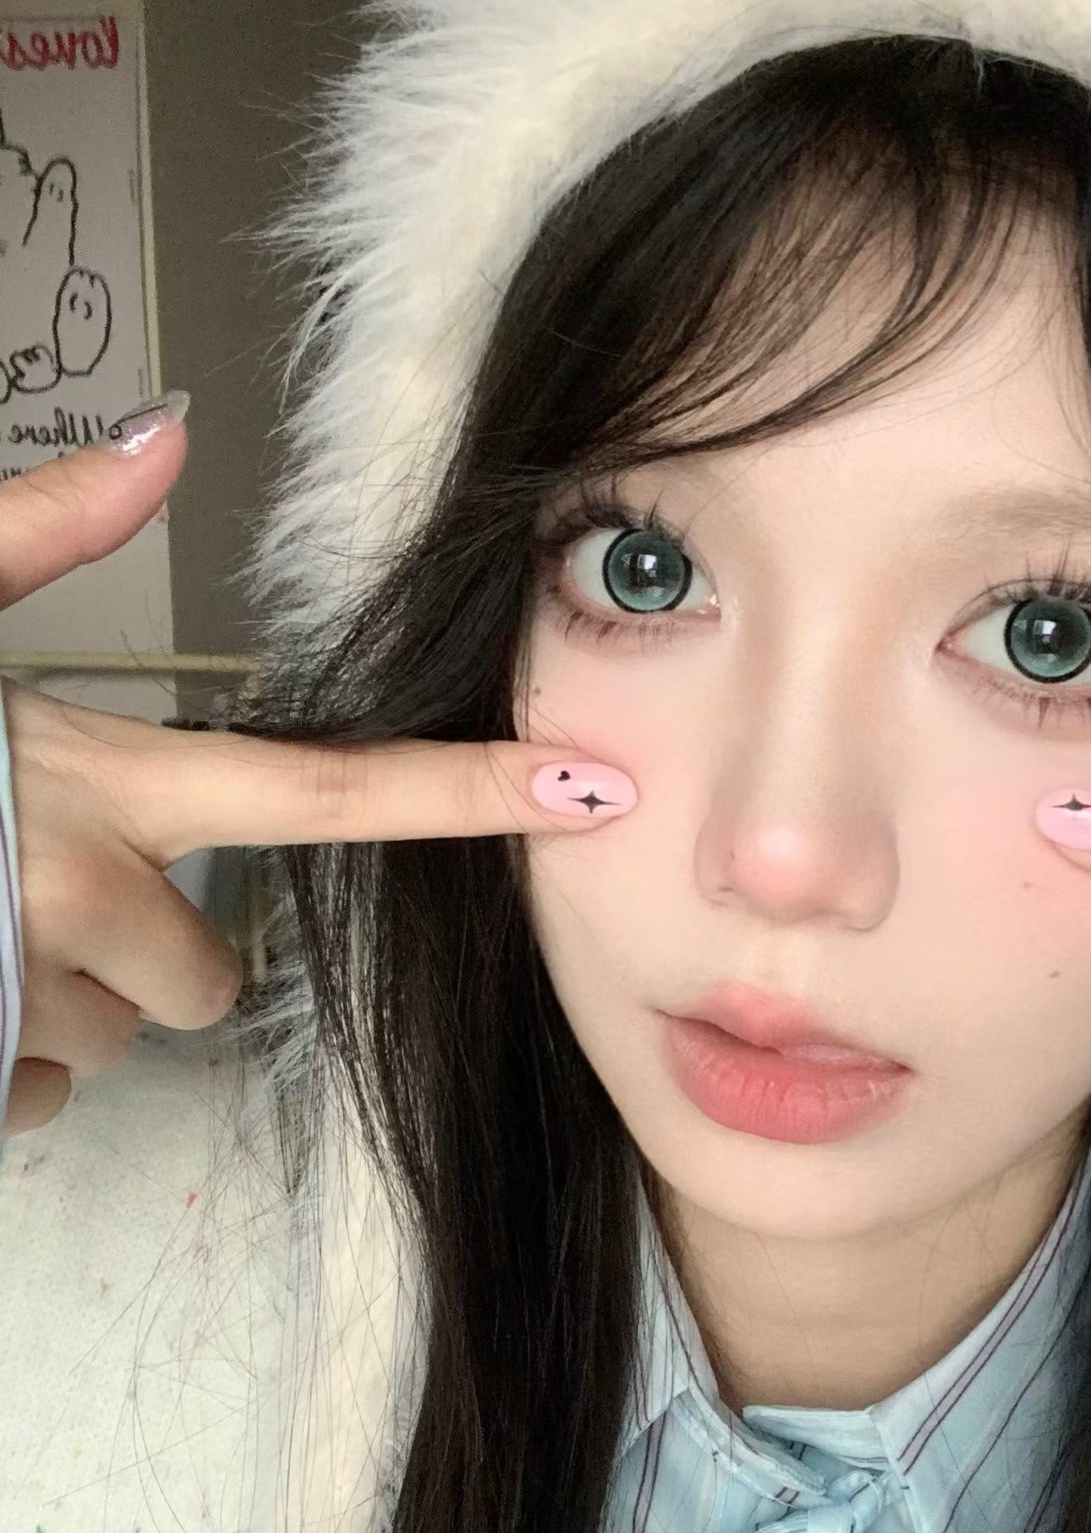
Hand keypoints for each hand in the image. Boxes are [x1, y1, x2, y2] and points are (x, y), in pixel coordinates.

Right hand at [2, 414, 636, 1134]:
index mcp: (99, 784)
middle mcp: (81, 902)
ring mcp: (20, 1005)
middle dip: (149, 950)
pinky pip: (35, 1102)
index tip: (591, 788)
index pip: (329, 793)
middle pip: (209, 976)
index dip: (468, 791)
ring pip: (112, 1040)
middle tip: (31, 887)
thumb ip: (41, 530)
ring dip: (56, 1002)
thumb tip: (167, 429)